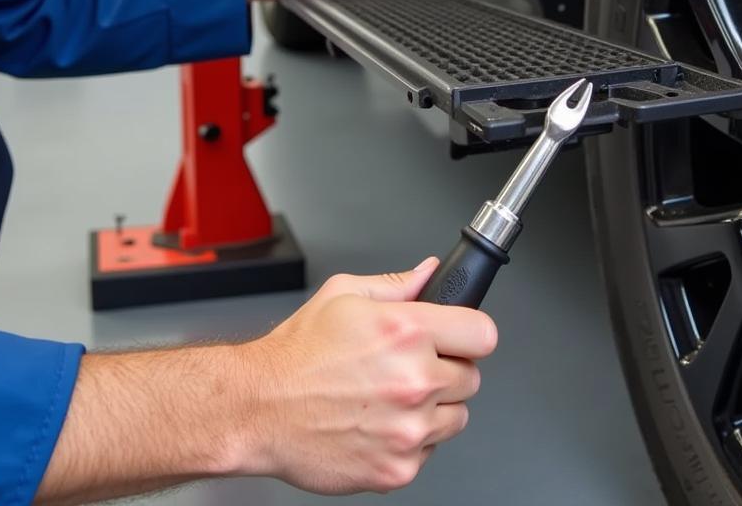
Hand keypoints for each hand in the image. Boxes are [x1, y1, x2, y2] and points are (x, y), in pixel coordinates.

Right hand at [236, 258, 497, 493]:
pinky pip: (429, 451)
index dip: (470, 333)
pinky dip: (410, 440)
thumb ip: (397, 284)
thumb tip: (430, 273)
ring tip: (390, 395)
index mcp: (406, 331)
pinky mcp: (399, 468)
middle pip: (472, 377)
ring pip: (456, 417)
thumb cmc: (297, 354)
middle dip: (446, 369)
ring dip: (433, 407)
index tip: (459, 337)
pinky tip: (378, 422)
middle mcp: (414, 380)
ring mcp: (409, 429)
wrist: (258, 408)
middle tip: (409, 366)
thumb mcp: (344, 294)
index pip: (483, 334)